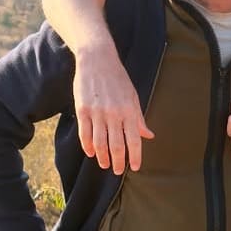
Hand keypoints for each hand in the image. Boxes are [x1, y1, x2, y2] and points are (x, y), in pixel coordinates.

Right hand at [72, 40, 153, 173]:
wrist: (97, 60)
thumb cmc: (118, 78)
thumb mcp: (133, 96)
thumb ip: (139, 118)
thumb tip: (148, 135)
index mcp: (129, 110)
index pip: (134, 140)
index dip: (135, 156)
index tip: (135, 167)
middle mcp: (114, 114)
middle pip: (116, 145)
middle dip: (118, 161)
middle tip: (118, 171)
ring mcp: (97, 113)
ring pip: (100, 143)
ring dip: (103, 157)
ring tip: (105, 164)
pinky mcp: (82, 110)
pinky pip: (85, 133)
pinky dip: (87, 146)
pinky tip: (90, 153)